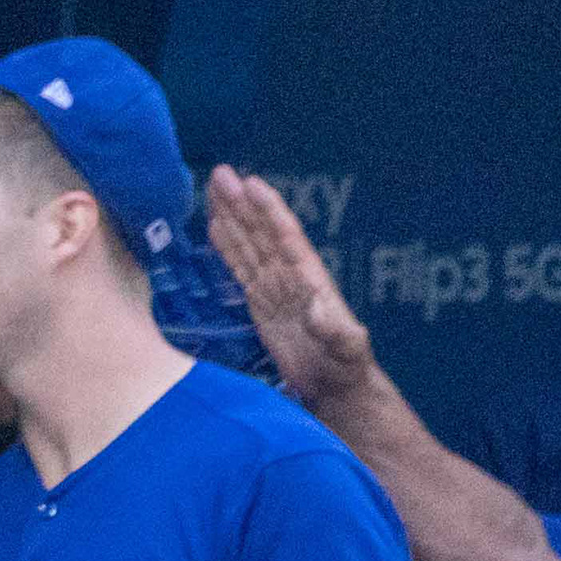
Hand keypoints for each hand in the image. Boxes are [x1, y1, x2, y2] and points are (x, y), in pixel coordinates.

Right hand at [205, 166, 383, 414]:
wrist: (335, 387)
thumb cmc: (345, 367)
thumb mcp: (347, 348)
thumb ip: (335, 329)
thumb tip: (318, 308)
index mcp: (308, 278)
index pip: (285, 236)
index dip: (268, 211)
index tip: (250, 183)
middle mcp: (288, 275)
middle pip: (260, 231)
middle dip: (241, 203)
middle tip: (219, 174)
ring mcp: (273, 287)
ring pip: (247, 243)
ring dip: (230, 216)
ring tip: (212, 188)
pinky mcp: (259, 303)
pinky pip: (239, 267)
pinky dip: (225, 246)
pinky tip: (213, 227)